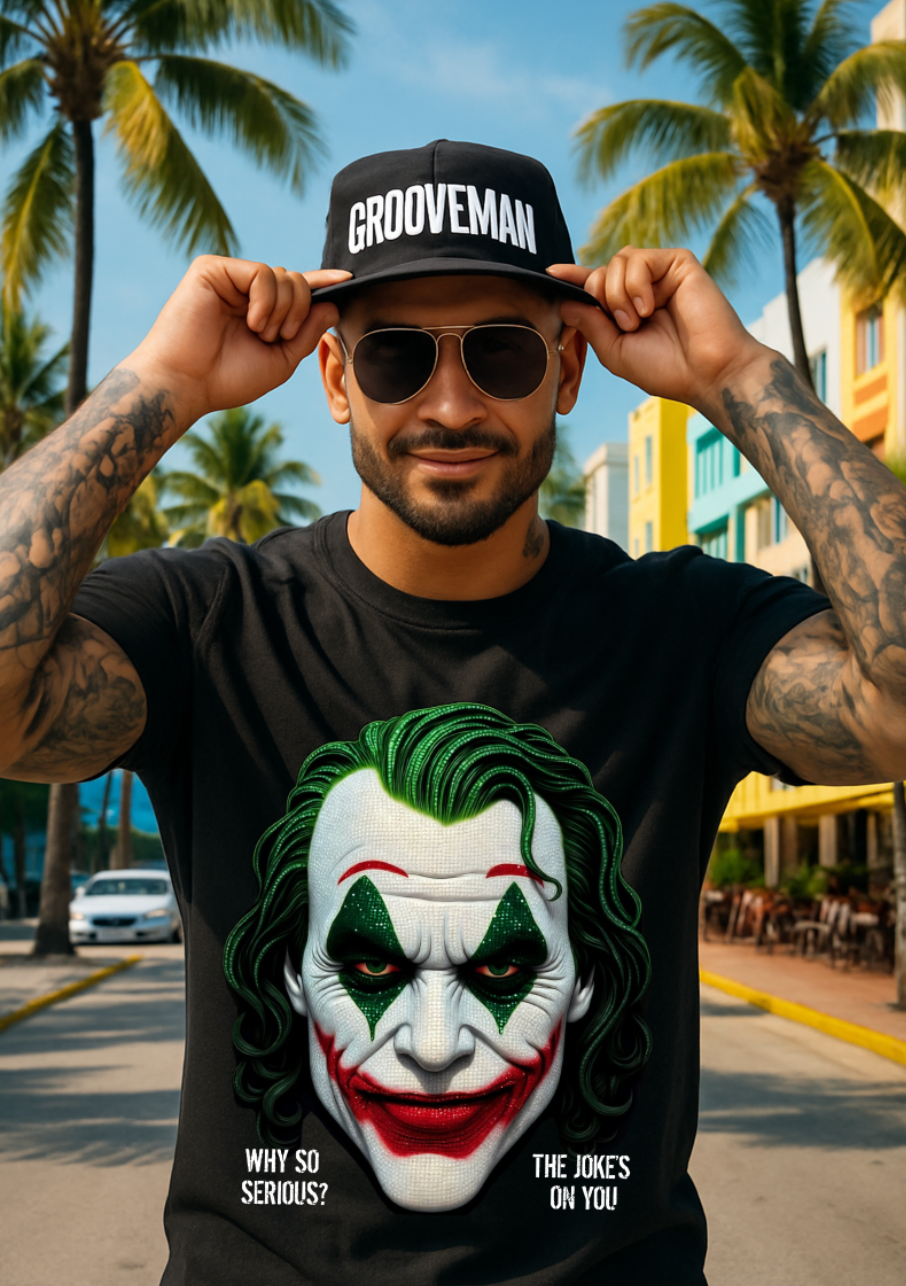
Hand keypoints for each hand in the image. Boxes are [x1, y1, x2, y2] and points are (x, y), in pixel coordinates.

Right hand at [126, 256, 351, 423]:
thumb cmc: (227, 378)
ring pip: (284, 275)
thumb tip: (333, 305)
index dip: (323, 283)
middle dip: (299, 312)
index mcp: (260, 311)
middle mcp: (245, 291)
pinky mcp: (212, 268)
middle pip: (297, 281)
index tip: (349, 279)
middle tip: (276, 337)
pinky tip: (252, 321)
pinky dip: (266, 301)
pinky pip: (262, 273)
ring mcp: (229, 277)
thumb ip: (306, 334)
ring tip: (259, 332)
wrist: (186, 383)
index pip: (297, 290)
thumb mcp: (280, 361)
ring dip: (283, 311)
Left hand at [547, 249, 764, 412]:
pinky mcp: (677, 262)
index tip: (548, 272)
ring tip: (639, 319)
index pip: (594, 286)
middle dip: (600, 297)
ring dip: (617, 295)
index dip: (572, 277)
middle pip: (599, 272)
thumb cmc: (665, 369)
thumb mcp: (614, 350)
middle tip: (624, 324)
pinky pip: (638, 258)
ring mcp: (660, 274)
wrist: (706, 372)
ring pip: (615, 262)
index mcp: (627, 309)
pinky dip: (636, 285)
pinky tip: (650, 306)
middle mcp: (642, 288)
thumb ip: (589, 323)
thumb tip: (563, 299)